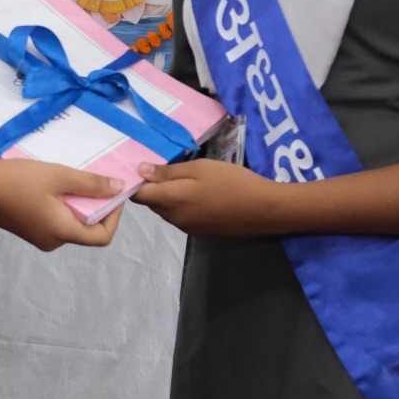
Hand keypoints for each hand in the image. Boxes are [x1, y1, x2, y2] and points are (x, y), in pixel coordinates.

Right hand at [0, 158, 124, 250]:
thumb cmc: (18, 181)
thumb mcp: (58, 176)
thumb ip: (91, 184)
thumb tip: (119, 189)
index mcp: (63, 232)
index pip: (102, 237)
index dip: (115, 216)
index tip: (114, 192)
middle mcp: (52, 241)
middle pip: (86, 230)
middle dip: (95, 206)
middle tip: (93, 180)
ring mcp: (37, 237)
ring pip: (68, 223)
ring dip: (76, 204)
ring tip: (71, 179)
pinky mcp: (26, 229)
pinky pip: (53, 220)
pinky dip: (60, 205)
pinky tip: (51, 185)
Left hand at [130, 159, 280, 236]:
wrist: (263, 209)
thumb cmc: (231, 182)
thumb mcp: (199, 168)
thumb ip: (168, 172)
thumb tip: (140, 171)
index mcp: (171, 201)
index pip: (139, 195)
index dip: (135, 181)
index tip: (140, 166)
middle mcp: (174, 218)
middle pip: (152, 203)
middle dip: (152, 187)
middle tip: (163, 166)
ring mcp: (187, 228)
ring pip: (166, 210)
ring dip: (167, 196)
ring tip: (182, 178)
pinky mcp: (200, 231)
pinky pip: (181, 216)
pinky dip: (181, 204)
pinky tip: (197, 193)